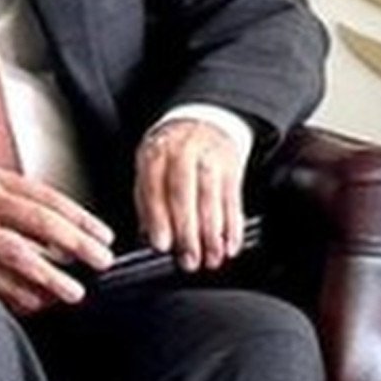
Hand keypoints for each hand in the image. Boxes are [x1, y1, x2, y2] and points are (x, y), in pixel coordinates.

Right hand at [0, 166, 116, 312]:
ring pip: (15, 252)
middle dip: (77, 245)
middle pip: (39, 222)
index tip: (105, 236)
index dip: (81, 218)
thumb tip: (55, 232)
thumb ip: (11, 201)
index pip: (48, 197)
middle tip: (103, 263)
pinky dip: (11, 292)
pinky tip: (32, 304)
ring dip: (49, 275)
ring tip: (74, 292)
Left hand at [137, 114, 249, 267]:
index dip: (159, 219)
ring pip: (212, 199)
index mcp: (157, 153)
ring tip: (211, 258)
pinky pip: (234, 200)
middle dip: (188, 232)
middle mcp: (184, 152)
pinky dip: (234, 226)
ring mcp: (211, 157)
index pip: (155, 187)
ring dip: (213, 235)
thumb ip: (147, 202)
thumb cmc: (172, 153)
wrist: (204, 121)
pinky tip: (230, 245)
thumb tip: (151, 239)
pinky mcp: (233, 166)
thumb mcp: (151, 167)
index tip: (162, 245)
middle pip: (184, 194)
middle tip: (189, 260)